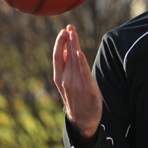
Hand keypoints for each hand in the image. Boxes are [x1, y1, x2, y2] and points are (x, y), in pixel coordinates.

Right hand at [53, 24, 102, 147]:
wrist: (83, 120)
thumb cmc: (76, 98)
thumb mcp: (67, 82)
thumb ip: (67, 66)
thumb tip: (68, 48)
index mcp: (59, 78)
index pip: (58, 57)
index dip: (60, 43)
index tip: (63, 31)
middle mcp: (66, 81)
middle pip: (67, 56)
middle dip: (68, 40)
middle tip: (69, 27)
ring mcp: (77, 86)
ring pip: (75, 61)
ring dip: (75, 45)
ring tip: (74, 32)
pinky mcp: (89, 90)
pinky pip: (84, 73)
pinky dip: (81, 62)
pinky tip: (79, 52)